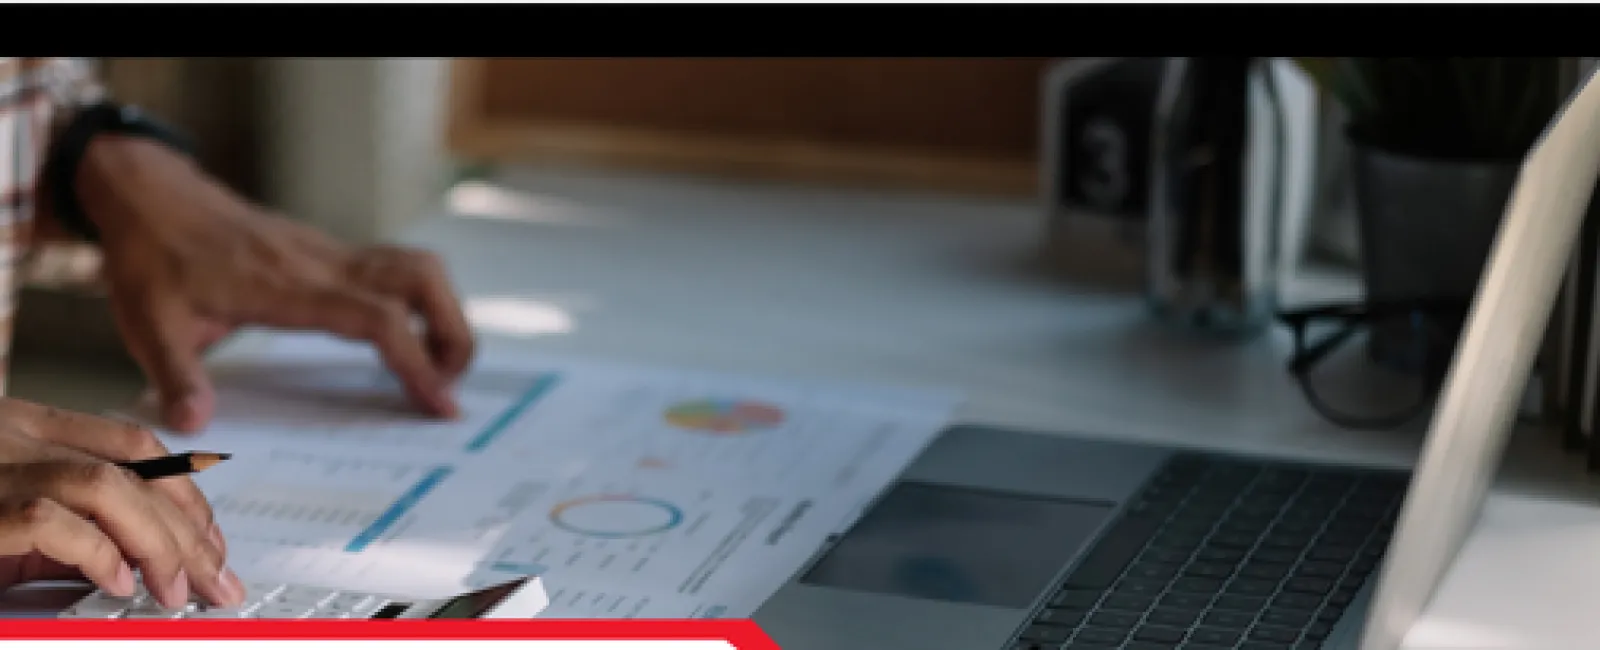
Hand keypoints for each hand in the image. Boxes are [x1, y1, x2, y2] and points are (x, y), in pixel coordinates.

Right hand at [0, 398, 242, 607]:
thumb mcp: (10, 520)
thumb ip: (71, 528)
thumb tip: (139, 559)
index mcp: (29, 425)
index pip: (135, 444)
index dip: (186, 493)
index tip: (212, 541)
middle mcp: (15, 433)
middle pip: (136, 469)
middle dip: (189, 531)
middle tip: (216, 579)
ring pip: (107, 487)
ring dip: (157, 544)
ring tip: (175, 590)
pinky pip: (50, 520)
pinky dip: (95, 554)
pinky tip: (115, 584)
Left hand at [73, 135, 475, 432]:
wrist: (152, 196)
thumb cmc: (152, 257)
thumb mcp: (149, 322)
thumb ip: (176, 374)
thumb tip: (194, 424)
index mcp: (287, 284)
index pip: (376, 318)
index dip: (417, 360)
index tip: (440, 403)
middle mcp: (323, 263)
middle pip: (422, 281)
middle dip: (453, 333)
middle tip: (448, 386)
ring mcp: (332, 253)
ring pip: (419, 269)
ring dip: (444, 315)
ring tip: (435, 367)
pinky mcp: (332, 253)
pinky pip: (397, 271)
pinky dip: (419, 305)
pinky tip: (403, 340)